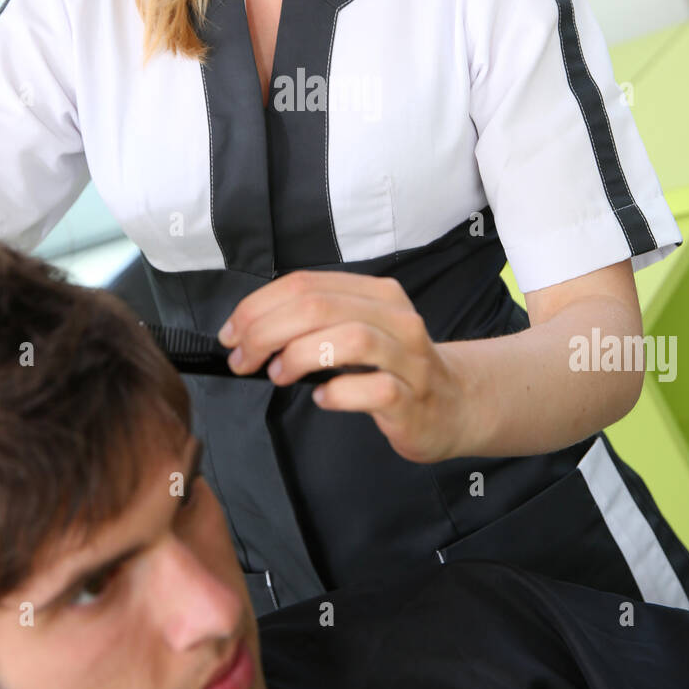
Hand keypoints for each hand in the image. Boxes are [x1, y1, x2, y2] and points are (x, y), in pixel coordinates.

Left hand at [217, 270, 466, 463]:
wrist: (455, 404)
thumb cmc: (393, 369)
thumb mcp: (357, 331)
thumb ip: (313, 324)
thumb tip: (249, 331)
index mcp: (376, 293)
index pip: (305, 284)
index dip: (258, 307)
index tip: (232, 334)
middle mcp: (395, 318)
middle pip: (319, 307)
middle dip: (266, 332)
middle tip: (243, 359)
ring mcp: (409, 358)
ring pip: (350, 339)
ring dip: (298, 357)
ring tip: (278, 375)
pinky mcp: (414, 399)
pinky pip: (374, 389)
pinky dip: (338, 393)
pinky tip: (322, 399)